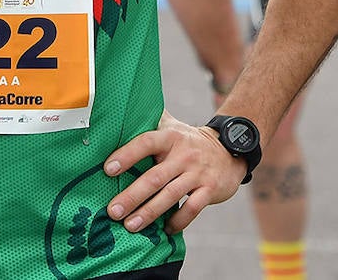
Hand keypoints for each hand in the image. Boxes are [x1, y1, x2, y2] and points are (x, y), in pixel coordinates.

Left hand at [103, 111, 244, 234]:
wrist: (230, 149)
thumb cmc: (188, 140)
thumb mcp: (172, 125)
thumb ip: (150, 119)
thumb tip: (121, 108)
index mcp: (170, 137)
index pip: (146, 142)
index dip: (127, 155)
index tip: (107, 169)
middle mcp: (183, 154)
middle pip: (155, 177)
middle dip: (132, 196)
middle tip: (113, 211)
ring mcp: (197, 173)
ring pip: (171, 195)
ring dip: (149, 212)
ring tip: (130, 225)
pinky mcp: (210, 190)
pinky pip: (193, 209)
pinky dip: (178, 221)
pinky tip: (165, 229)